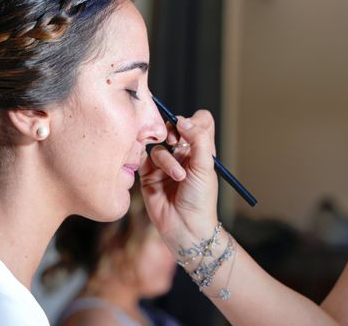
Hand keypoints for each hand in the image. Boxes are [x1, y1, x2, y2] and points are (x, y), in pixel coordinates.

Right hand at [139, 109, 219, 249]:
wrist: (186, 228)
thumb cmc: (201, 200)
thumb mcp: (205, 167)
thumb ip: (198, 139)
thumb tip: (182, 120)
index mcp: (200, 149)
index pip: (198, 121)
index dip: (193, 121)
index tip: (189, 130)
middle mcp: (182, 153)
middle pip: (173, 127)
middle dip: (173, 132)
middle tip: (175, 142)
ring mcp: (164, 163)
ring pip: (158, 145)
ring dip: (168, 159)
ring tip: (178, 177)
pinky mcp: (148, 174)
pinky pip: (142, 157)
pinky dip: (147, 161)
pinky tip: (155, 174)